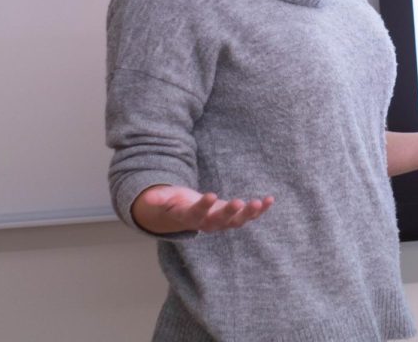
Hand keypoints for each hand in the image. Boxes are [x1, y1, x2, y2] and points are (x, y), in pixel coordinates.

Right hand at [130, 184, 274, 234]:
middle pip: (220, 221)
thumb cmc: (175, 204)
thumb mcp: (164, 200)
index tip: (211, 195)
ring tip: (259, 202)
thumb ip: (157, 199)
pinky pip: (249, 215)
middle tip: (240, 202)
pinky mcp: (233, 217)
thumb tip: (147, 198)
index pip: (197, 214)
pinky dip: (259, 209)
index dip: (204, 206)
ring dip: (249, 213)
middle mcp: (208, 223)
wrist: (187, 214)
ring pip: (237, 221)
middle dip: (230, 212)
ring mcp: (223, 222)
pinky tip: (270, 200)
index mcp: (191, 218)